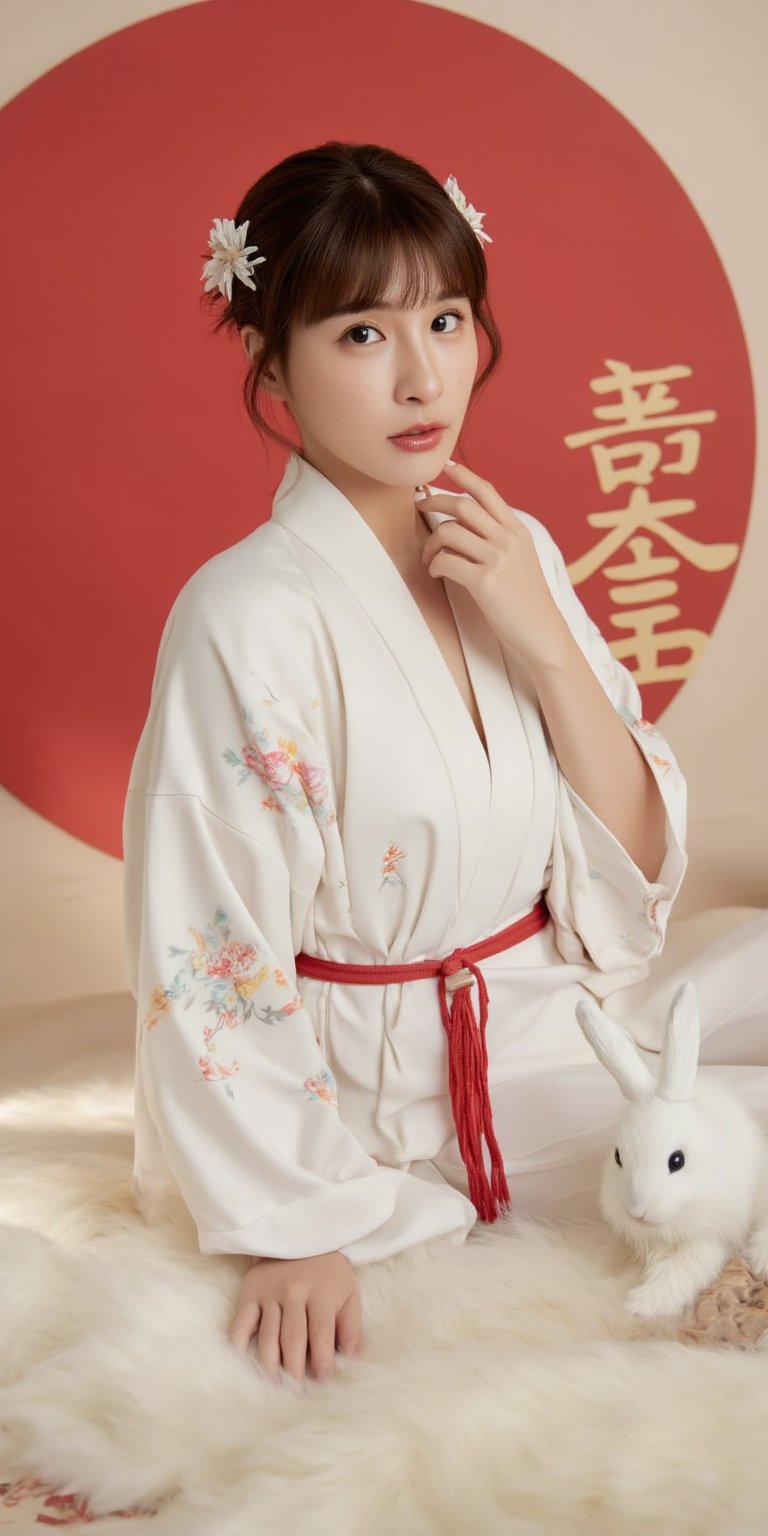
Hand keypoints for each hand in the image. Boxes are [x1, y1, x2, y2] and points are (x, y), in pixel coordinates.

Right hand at [228, 1251, 362, 1383]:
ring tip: (276, 1384)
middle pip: (292, 1340)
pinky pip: (241, 1322)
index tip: (323, 1380)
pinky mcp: (250, 1292)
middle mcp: (294, 1292)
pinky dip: (239, 1344)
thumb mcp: (349, 1292)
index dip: (322, 1362)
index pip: (321, 1334)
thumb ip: (352, 1325)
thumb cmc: (329, 1273)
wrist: (301, 1237)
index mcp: (322, 1292)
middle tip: (297, 1390)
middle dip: (295, 1370)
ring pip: (267, 1337)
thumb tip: (350, 1359)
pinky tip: (246, 1361)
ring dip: (270, 1365)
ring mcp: (270, 1292)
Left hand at [419, 461, 570, 670]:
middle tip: (419, 507)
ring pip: (448, 532)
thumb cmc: (526, 601)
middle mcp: (508, 539)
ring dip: (430, 543)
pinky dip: (433, 565)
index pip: (487, 491)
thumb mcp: (521, 560)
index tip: (445, 465)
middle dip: (433, 502)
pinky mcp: (485, 582)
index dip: (463, 474)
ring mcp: (497, 560)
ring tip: (430, 558)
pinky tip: (436, 574)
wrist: (543, 633)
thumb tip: (465, 525)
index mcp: (517, 531)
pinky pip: (445, 561)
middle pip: (462, 505)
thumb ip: (500, 539)